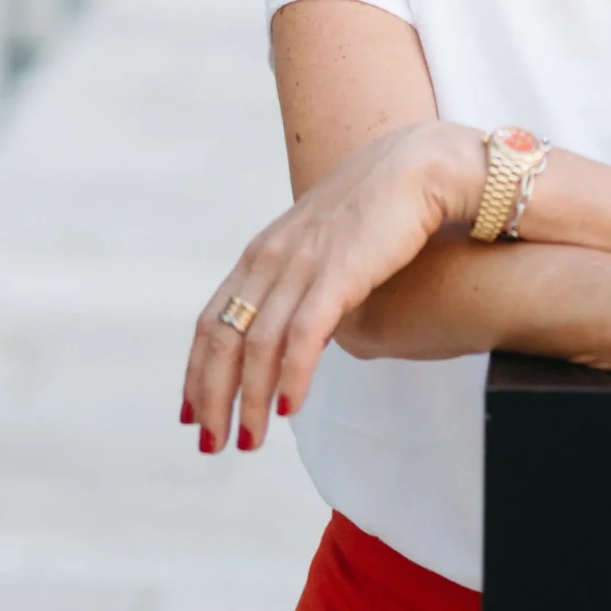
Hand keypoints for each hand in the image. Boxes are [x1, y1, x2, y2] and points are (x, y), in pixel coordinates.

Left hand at [182, 122, 480, 451]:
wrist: (419, 167)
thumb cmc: (378, 208)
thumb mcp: (322, 243)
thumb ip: (300, 279)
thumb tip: (302, 327)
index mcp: (262, 252)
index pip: (212, 320)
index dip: (196, 371)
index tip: (191, 413)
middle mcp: (272, 257)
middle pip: (222, 337)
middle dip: (212, 397)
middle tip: (211, 444)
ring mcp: (303, 263)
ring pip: (258, 344)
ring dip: (250, 399)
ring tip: (250, 441)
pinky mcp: (339, 272)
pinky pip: (304, 335)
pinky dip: (291, 375)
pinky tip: (290, 408)